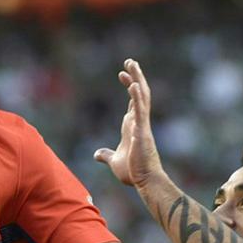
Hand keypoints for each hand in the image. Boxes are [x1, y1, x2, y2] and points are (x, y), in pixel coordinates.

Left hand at [94, 59, 162, 186]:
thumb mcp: (114, 161)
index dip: (129, 86)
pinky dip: (137, 98)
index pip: (132, 101)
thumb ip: (106, 155)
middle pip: (139, 94)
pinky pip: (140, 111)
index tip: (122, 74)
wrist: (144, 182)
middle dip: (135, 76)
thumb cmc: (133, 172)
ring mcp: (142, 126)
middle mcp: (139, 122)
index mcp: (133, 126)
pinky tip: (133, 85)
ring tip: (132, 64)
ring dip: (137, 80)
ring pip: (142, 97)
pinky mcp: (142, 132)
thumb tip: (97, 154)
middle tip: (130, 61)